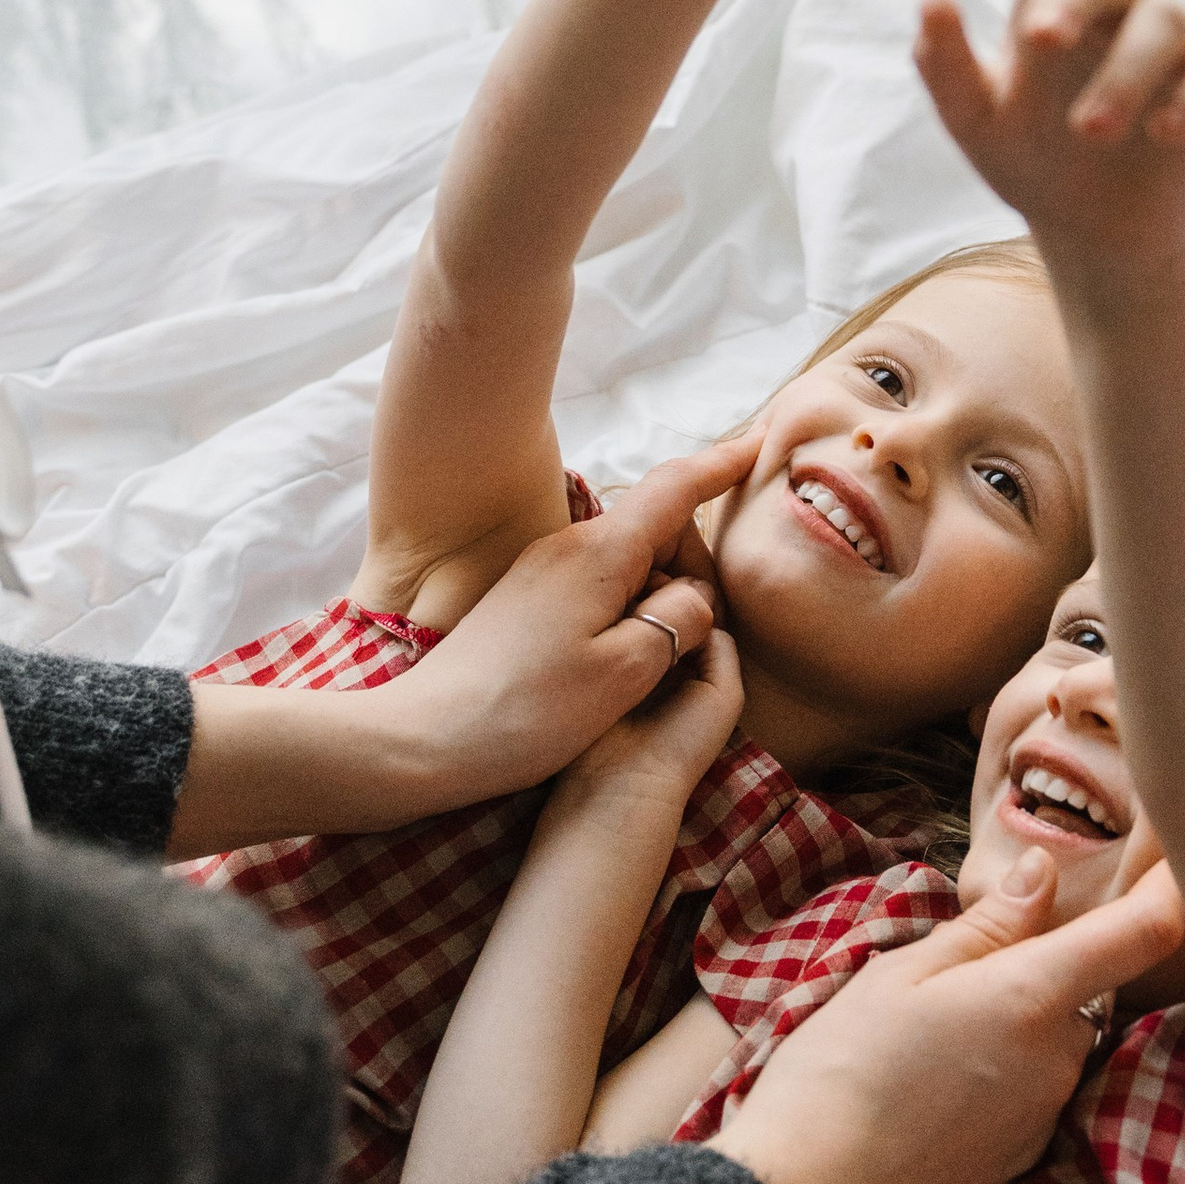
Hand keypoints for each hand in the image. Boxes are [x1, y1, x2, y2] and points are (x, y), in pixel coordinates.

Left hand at [390, 440, 755, 806]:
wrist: (424, 739)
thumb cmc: (527, 711)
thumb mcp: (625, 673)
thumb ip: (676, 621)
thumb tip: (694, 596)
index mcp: (599, 553)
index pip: (675, 487)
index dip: (722, 464)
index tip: (760, 445)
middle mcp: (569, 547)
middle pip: (656, 528)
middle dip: (691, 566)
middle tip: (697, 638)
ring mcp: (543, 571)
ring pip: (628, 562)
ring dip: (657, 596)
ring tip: (652, 664)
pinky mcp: (526, 601)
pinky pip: (598, 585)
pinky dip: (626, 608)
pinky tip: (618, 662)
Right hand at [712, 848, 1184, 1183]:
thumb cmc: (839, 1076)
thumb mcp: (900, 977)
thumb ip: (986, 927)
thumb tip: (1044, 875)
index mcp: (1033, 998)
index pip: (1141, 933)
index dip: (1173, 887)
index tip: (1182, 855)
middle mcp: (1059, 1062)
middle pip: (1077, 992)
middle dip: (1032, 970)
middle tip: (946, 972)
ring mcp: (1043, 1121)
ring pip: (1046, 1046)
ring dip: (1004, 1028)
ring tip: (914, 1043)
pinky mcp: (1019, 1167)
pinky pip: (1022, 1099)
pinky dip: (987, 1082)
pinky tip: (919, 1095)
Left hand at [914, 0, 1184, 268]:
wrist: (1096, 229)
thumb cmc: (1028, 160)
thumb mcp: (973, 125)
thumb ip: (944, 69)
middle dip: (1073, 3)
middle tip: (1041, 47)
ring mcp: (1174, 36)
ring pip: (1161, 26)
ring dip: (1121, 81)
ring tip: (1088, 133)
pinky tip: (1167, 131)